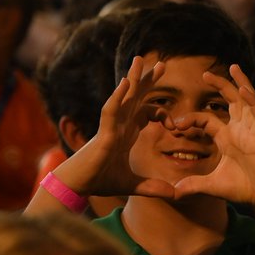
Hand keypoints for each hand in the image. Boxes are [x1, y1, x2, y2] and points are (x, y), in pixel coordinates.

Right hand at [60, 56, 175, 198]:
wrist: (79, 186)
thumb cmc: (99, 180)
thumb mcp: (133, 185)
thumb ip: (153, 187)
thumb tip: (174, 194)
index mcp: (126, 133)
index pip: (145, 112)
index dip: (161, 112)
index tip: (174, 125)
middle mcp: (119, 125)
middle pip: (136, 97)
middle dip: (148, 81)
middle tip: (162, 65)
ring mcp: (110, 126)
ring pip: (123, 97)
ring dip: (132, 78)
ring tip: (141, 59)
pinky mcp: (103, 132)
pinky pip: (110, 110)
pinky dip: (117, 96)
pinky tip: (126, 83)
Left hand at [172, 64, 254, 211]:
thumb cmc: (243, 189)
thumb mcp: (212, 186)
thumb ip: (194, 185)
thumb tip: (174, 193)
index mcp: (227, 138)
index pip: (208, 120)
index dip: (192, 119)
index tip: (175, 126)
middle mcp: (240, 131)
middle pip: (231, 102)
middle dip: (220, 86)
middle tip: (205, 73)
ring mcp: (252, 132)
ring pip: (247, 101)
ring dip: (241, 84)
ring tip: (233, 67)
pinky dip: (253, 101)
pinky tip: (244, 90)